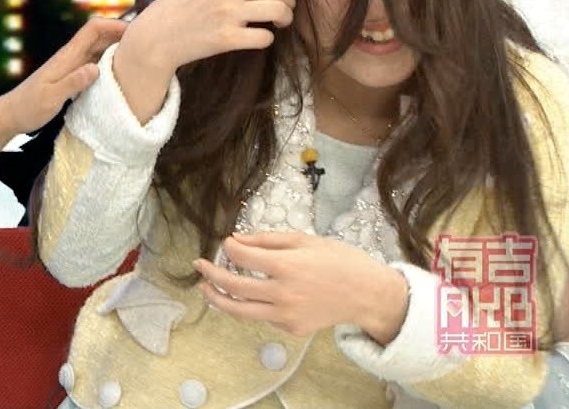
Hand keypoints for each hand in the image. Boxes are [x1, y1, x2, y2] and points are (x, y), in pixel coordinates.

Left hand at [0, 16, 127, 135]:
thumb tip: (95, 68)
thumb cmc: (29, 106)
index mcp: (67, 57)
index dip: (114, 24)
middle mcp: (71, 57)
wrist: (12, 114)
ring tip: (139, 57)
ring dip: (117, 48)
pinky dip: (109, 63)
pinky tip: (120, 74)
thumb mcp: (50, 98)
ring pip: (99, 49)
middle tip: (146, 44)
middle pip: (100, 36)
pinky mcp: (72, 76)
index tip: (135, 31)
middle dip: (121, 34)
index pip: (92, 29)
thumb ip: (72, 83)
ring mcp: (72, 66)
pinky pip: (95, 63)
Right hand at [120, 0, 293, 75]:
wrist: (156, 35)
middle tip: (284, 13)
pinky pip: (265, 37)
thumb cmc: (182, 8)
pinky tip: (257, 39)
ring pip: (279, 10)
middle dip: (289, 2)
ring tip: (278, 24)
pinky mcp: (226, 38)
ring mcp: (227, 13)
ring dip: (285, 19)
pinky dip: (267, 39)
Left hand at [193, 233, 406, 341]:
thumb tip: (236, 241)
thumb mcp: (305, 240)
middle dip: (211, 274)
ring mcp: (286, 315)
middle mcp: (283, 293)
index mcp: (286, 266)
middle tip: (199, 265)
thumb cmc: (340, 261)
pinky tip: (249, 296)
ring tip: (206, 288)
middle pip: (234, 287)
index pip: (241, 257)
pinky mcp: (291, 329)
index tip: (226, 243)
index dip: (228, 248)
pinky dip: (251, 306)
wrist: (368, 295)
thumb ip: (267, 240)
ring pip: (240, 311)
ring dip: (218, 299)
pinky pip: (263, 317)